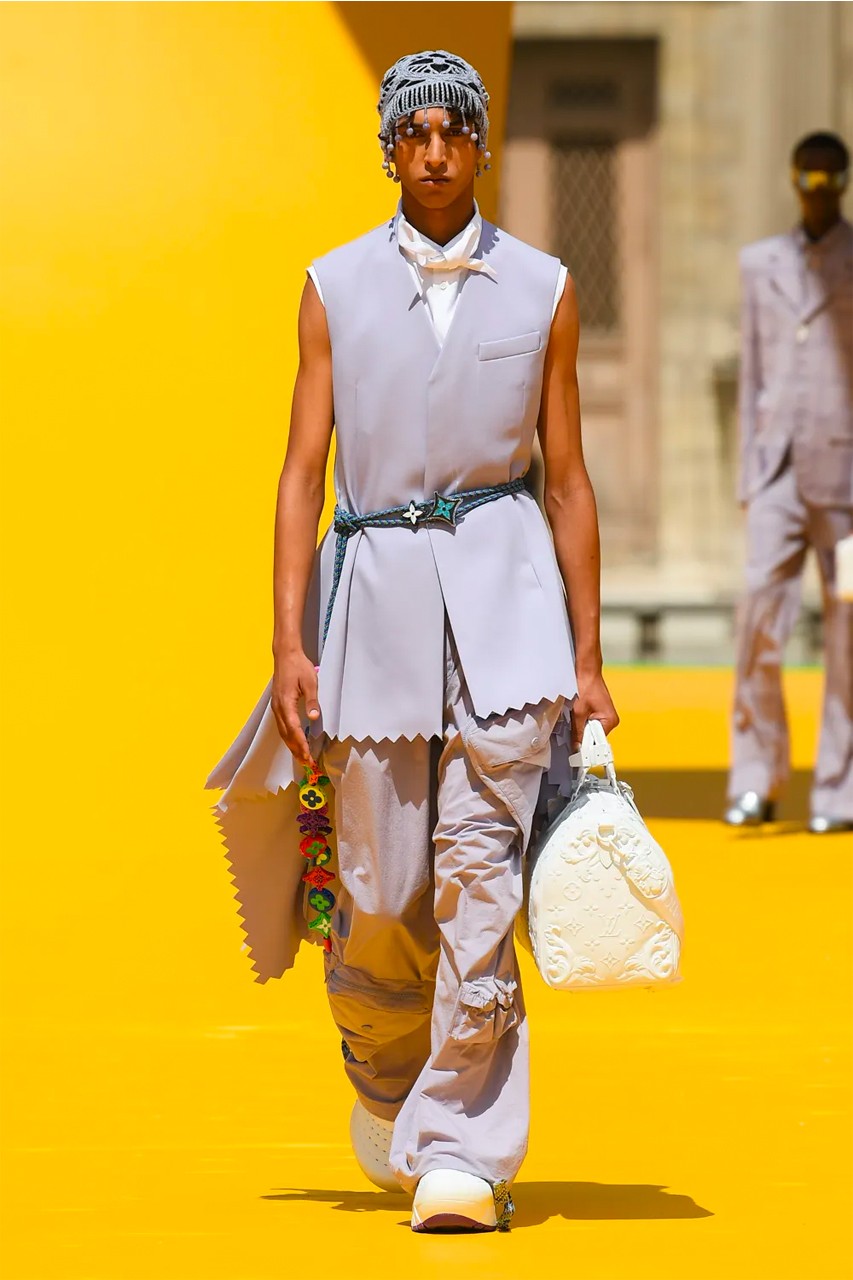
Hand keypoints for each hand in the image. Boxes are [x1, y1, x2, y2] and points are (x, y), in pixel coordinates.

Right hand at [271, 650, 320, 766]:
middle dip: (296, 750)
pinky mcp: (277, 705)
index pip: (294, 728)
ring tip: (301, 757)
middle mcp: (278, 707)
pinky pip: (282, 726)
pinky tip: (294, 742)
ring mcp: (276, 707)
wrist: (285, 655)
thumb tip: (314, 717)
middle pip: (286, 734)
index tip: (308, 755)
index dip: (300, 743)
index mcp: (286, 702)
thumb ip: (312, 700)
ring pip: (282, 732)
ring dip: (291, 746)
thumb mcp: (311, 681)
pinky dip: (288, 737)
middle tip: (306, 763)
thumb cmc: (299, 667)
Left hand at [570, 669, 618, 752]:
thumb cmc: (586, 685)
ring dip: (580, 727)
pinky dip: (581, 722)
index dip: (587, 750)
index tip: (580, 761)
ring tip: (576, 715)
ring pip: (589, 731)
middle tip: (573, 729)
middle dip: (582, 735)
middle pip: (593, 738)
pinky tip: (577, 714)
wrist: (586, 670)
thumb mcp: (578, 712)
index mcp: (609, 721)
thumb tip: (576, 748)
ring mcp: (604, 716)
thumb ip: (578, 732)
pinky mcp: (598, 712)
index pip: (598, 743)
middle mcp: (610, 720)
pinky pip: (588, 723)